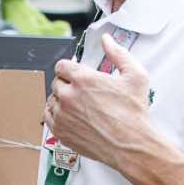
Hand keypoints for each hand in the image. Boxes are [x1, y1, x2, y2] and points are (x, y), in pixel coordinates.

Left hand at [45, 34, 156, 170]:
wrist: (131, 145)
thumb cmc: (134, 113)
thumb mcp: (135, 75)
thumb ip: (118, 54)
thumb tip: (107, 40)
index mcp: (83, 79)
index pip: (61, 66)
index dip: (69, 68)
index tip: (74, 72)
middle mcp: (69, 96)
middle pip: (56, 82)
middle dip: (67, 83)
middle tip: (81, 90)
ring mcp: (62, 115)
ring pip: (52, 100)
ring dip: (61, 99)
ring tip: (78, 104)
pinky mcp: (60, 131)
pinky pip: (48, 117)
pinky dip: (56, 114)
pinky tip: (69, 115)